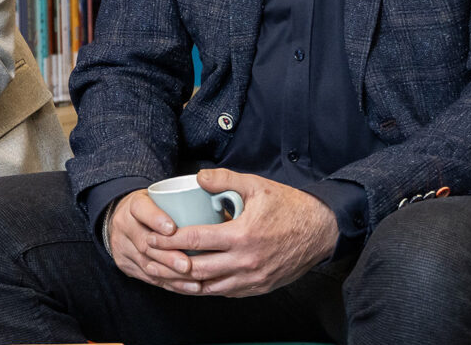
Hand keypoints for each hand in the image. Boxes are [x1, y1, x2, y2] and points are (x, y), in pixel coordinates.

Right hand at [106, 190, 206, 292]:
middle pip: (144, 242)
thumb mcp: (164, 195)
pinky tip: (189, 288)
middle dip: (167, 256)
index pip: (141, 209)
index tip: (172, 228)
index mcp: (134, 204)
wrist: (128, 220)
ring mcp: (122, 247)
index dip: (156, 219)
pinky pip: (150, 278)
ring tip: (195, 281)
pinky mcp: (127, 265)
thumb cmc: (157, 207)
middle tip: (187, 264)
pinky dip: (172, 284)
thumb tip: (219, 199)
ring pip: (147, 264)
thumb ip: (189, 199)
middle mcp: (124, 224)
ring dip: (172, 275)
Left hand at [147, 170, 339, 298]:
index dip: (168, 241)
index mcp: (242, 235)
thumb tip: (197, 178)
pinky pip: (225, 292)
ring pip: (208, 287)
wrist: (321, 231)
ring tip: (163, 273)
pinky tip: (192, 280)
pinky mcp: (258, 288)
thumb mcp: (257, 185)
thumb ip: (225, 180)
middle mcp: (246, 262)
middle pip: (196, 269)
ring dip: (183, 281)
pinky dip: (205, 287)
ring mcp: (252, 279)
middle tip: (149, 257)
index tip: (151, 237)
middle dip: (168, 264)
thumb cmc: (289, 207)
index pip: (195, 241)